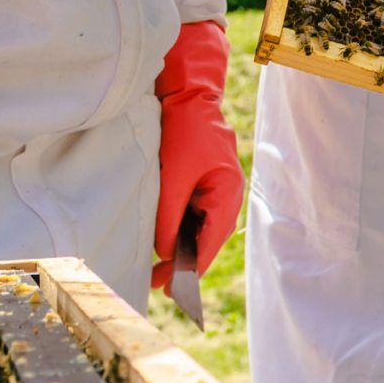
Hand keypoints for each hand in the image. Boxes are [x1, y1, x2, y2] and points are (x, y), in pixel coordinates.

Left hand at [152, 21, 243, 289]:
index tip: (171, 289)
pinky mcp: (201, 181)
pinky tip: (161, 240)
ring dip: (179, 248)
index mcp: (227, 194)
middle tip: (158, 286)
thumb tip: (164, 253)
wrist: (187, 93)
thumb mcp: (174, 177)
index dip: (190, 269)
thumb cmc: (185, 131)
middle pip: (205, 240)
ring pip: (197, 229)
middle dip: (182, 264)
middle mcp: (225, 195)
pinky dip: (178, 230)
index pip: (209, 243)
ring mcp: (214, 188)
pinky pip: (192, 215)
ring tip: (156, 270)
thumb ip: (169, 217)